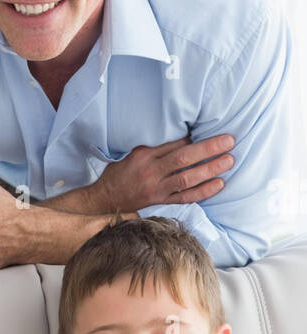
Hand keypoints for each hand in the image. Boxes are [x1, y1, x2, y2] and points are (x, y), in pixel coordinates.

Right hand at [88, 134, 234, 213]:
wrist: (106, 199)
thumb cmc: (120, 173)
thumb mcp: (133, 154)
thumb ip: (156, 148)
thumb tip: (185, 138)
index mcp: (144, 156)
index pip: (173, 145)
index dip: (194, 139)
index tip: (212, 131)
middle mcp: (151, 172)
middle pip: (183, 159)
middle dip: (208, 149)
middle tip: (229, 142)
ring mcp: (157, 189)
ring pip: (187, 179)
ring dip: (210, 169)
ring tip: (229, 160)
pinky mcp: (161, 202)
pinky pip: (185, 198)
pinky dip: (203, 191)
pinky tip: (218, 184)